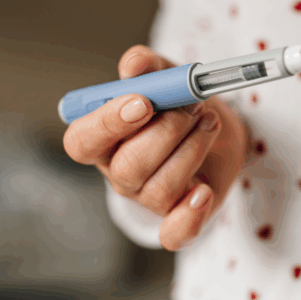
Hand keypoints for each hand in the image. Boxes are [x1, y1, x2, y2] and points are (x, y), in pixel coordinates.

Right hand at [63, 45, 246, 250]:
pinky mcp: (177, 216)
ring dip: (191, 151)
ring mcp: (147, 198)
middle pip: (127, 167)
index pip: (82, 141)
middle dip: (167, 132)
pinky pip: (173, 234)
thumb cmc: (181, 103)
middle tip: (192, 107)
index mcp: (103, 138)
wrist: (218, 129)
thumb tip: (134, 65)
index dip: (108, 124)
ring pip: (158, 189)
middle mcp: (119, 172)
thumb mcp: (168, 76)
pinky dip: (189, 216)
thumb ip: (149, 67)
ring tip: (209, 122)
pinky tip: (203, 192)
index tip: (144, 102)